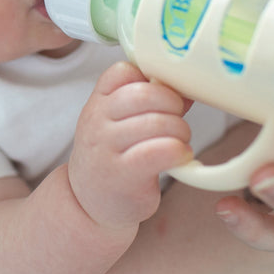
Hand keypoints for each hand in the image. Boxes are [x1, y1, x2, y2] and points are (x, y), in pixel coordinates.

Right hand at [69, 62, 191, 229]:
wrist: (87, 201)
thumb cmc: (113, 156)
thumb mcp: (119, 122)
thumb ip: (147, 102)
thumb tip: (187, 86)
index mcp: (98, 102)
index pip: (124, 71)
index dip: (151, 79)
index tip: (162, 96)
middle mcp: (97, 121)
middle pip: (145, 94)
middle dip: (173, 104)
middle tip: (178, 120)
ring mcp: (107, 148)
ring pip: (157, 122)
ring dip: (180, 130)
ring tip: (181, 141)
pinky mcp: (122, 175)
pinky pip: (158, 151)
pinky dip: (179, 151)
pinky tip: (180, 157)